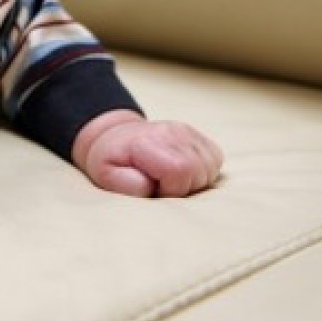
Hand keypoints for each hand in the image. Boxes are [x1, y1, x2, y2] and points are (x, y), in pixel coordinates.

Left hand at [72, 110, 223, 197]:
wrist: (115, 137)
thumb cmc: (111, 160)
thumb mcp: (105, 174)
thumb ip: (126, 184)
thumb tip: (150, 186)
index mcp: (148, 141)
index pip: (180, 170)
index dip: (171, 189)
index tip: (155, 188)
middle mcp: (171, 132)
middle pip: (200, 172)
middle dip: (183, 187)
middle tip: (162, 184)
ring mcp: (186, 131)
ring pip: (211, 168)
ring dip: (194, 180)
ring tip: (170, 177)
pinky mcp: (196, 135)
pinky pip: (216, 160)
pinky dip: (203, 170)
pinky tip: (183, 169)